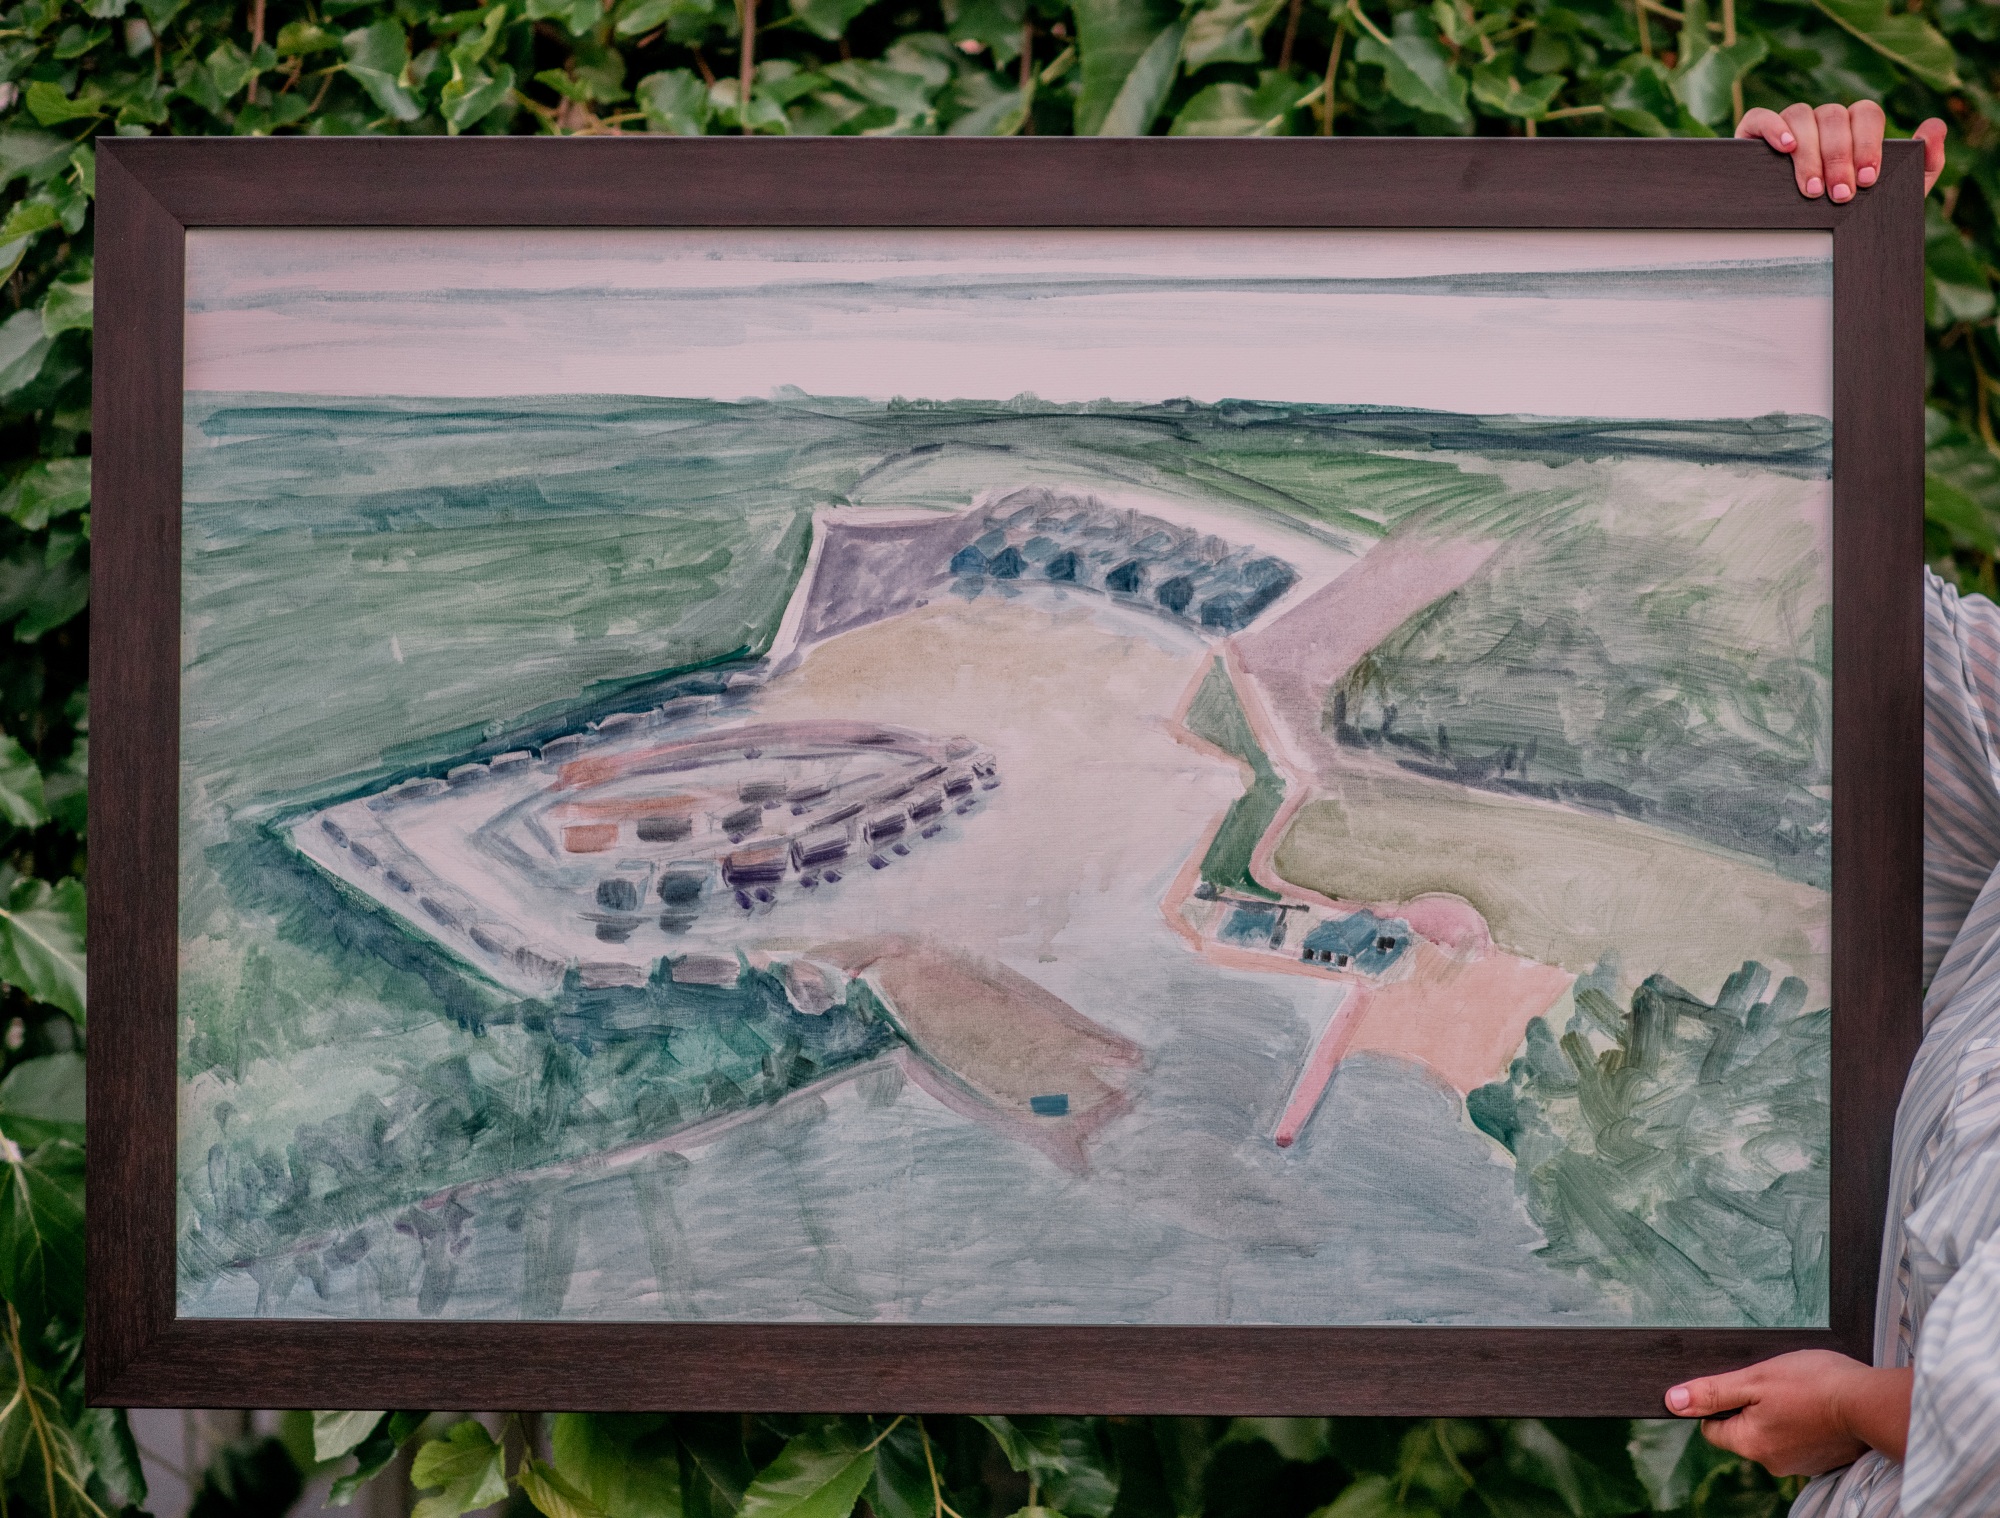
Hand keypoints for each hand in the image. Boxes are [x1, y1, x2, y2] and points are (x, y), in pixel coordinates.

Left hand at [1664, 1349, 1913, 1476]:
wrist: (1871, 1400)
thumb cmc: (1812, 1384)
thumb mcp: (1754, 1379)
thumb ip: (1713, 1392)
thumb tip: (1672, 1401)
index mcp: (1750, 1445)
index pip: (1712, 1429)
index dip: (1719, 1404)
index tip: (1739, 1386)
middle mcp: (1773, 1463)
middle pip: (1742, 1432)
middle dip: (1751, 1407)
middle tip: (1773, 1384)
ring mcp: (1801, 1465)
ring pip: (1771, 1435)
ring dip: (1777, 1414)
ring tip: (1797, 1393)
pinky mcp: (1824, 1460)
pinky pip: (1798, 1439)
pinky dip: (1801, 1423)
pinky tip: (1814, 1405)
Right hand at [1735, 101, 1946, 199]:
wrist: (1800, 252)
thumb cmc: (1847, 218)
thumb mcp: (1893, 197)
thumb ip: (1923, 165)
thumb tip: (1935, 126)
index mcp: (1853, 129)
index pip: (1865, 114)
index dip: (1868, 143)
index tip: (1867, 180)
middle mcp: (1822, 122)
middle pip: (1834, 115)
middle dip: (1839, 156)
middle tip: (1840, 194)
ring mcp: (1788, 127)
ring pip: (1801, 115)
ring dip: (1809, 152)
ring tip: (1812, 190)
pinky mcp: (1752, 136)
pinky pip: (1761, 116)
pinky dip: (1773, 127)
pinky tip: (1785, 149)